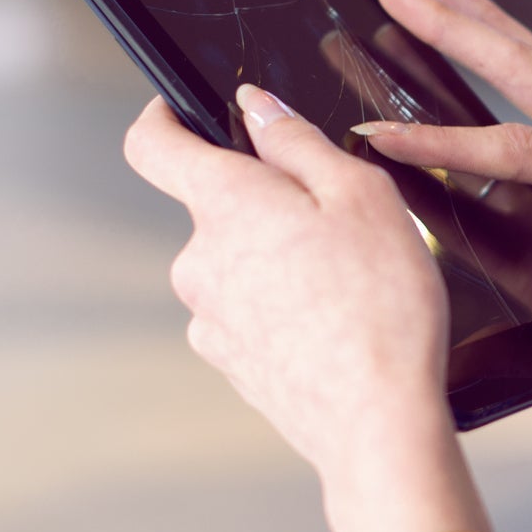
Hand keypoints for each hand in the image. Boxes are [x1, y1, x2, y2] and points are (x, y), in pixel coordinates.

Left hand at [123, 85, 457, 507]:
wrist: (377, 423)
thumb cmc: (379, 308)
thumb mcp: (361, 195)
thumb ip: (298, 142)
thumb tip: (258, 109)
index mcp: (225, 204)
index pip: (151, 144)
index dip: (163, 116)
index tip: (184, 109)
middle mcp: (198, 261)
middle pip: (216, 209)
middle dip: (266, 204)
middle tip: (335, 220)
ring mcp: (208, 318)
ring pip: (236, 265)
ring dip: (277, 260)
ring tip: (346, 283)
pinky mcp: (229, 362)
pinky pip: (247, 314)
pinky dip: (281, 309)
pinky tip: (333, 324)